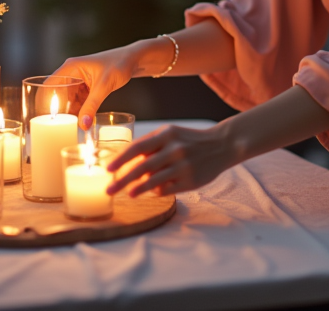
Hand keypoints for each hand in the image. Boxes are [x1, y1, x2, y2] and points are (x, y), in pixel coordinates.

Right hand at [53, 41, 150, 129]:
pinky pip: (79, 98)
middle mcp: (72, 72)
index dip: (45, 101)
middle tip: (59, 125)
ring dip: (71, 110)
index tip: (45, 117)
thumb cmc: (119, 65)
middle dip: (60, 109)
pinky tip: (83, 118)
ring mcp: (79, 78)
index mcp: (71, 67)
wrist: (134, 60)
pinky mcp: (87, 84)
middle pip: (58, 93)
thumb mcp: (103, 87)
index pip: (50, 85)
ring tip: (71, 125)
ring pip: (69, 98)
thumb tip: (83, 125)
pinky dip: (80, 108)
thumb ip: (92, 106)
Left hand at [106, 124, 239, 197]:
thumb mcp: (170, 134)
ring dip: (138, 189)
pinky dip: (157, 191)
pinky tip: (151, 192)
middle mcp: (174, 150)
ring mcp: (183, 167)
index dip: (120, 160)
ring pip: (154, 181)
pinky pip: (168, 189)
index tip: (107, 170)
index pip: (137, 148)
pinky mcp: (191, 181)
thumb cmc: (188, 140)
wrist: (221, 145)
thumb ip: (150, 144)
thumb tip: (125, 161)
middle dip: (123, 180)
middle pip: (142, 168)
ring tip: (129, 194)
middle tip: (109, 190)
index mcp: (166, 135)